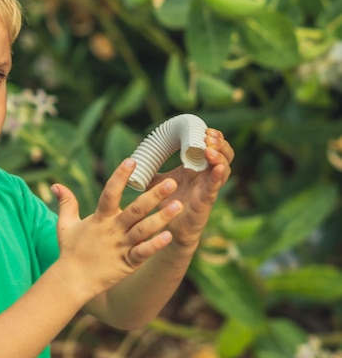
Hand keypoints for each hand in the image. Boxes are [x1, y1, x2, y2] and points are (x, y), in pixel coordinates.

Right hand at [51, 158, 183, 299]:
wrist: (71, 280)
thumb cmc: (70, 251)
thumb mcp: (65, 224)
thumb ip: (66, 202)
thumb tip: (56, 185)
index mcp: (100, 218)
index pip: (110, 192)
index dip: (120, 176)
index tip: (132, 161)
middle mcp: (112, 230)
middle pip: (135, 209)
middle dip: (154, 195)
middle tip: (172, 181)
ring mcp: (121, 246)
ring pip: (144, 229)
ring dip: (162, 218)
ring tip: (179, 206)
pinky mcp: (127, 263)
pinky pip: (143, 252)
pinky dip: (155, 245)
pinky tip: (169, 236)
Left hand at [147, 128, 233, 247]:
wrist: (166, 229)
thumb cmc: (165, 204)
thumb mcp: (157, 182)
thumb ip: (150, 170)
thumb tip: (134, 158)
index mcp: (197, 167)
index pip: (212, 147)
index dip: (213, 137)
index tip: (204, 129)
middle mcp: (206, 175)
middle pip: (224, 154)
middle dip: (219, 143)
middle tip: (209, 136)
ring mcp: (208, 188)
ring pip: (224, 169)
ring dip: (219, 156)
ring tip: (209, 149)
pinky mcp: (206, 201)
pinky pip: (215, 187)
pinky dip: (217, 176)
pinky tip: (217, 168)